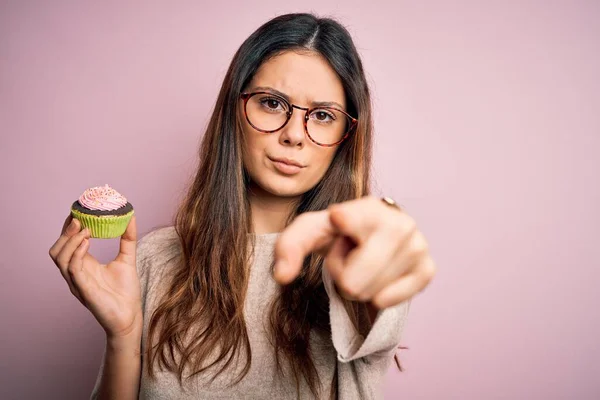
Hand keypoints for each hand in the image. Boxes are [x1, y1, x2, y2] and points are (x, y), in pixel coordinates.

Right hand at [48, 215, 142, 337]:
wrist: (130, 316)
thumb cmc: (126, 291)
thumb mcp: (127, 258)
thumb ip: (128, 238)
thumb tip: (131, 216)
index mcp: (83, 265)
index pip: (67, 243)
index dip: (69, 227)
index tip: (79, 210)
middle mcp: (75, 273)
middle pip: (57, 249)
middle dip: (65, 232)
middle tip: (80, 218)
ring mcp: (76, 282)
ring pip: (59, 257)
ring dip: (70, 240)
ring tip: (86, 229)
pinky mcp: (82, 289)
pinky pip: (72, 268)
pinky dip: (76, 252)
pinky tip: (87, 242)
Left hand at [273, 196, 435, 308]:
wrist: (372, 234)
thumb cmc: (337, 233)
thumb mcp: (308, 232)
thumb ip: (288, 247)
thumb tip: (282, 275)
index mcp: (367, 207)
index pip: (350, 219)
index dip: (342, 223)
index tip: (338, 218)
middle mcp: (399, 222)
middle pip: (352, 283)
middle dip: (343, 275)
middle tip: (349, 256)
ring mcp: (417, 246)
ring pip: (369, 294)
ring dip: (361, 283)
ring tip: (365, 260)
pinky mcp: (427, 269)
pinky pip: (388, 302)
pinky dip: (378, 294)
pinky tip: (380, 272)